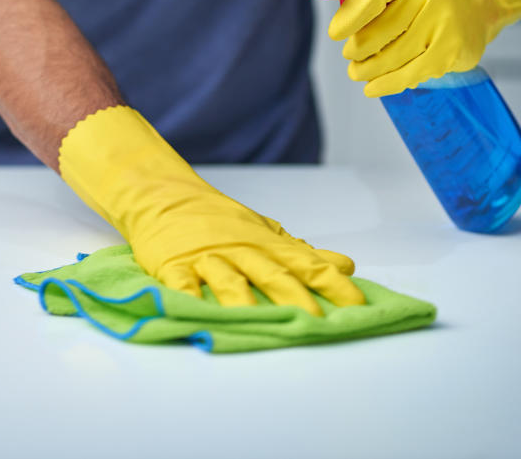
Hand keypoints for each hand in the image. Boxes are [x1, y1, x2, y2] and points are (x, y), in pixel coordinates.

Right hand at [58, 106, 364, 315]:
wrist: (163, 196)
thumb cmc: (217, 220)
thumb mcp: (264, 232)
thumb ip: (304, 253)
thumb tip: (345, 266)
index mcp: (265, 243)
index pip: (306, 264)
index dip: (332, 284)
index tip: (356, 305)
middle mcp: (240, 249)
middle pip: (271, 274)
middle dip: (295, 298)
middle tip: (315, 322)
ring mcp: (206, 257)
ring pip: (229, 280)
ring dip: (246, 302)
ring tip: (261, 323)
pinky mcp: (173, 266)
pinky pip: (182, 284)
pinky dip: (189, 299)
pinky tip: (197, 314)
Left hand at [327, 0, 520, 96]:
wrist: (471, 7)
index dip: (351, 16)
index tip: (335, 34)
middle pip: (381, 31)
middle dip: (358, 48)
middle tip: (351, 53)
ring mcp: (446, 21)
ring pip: (393, 56)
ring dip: (368, 69)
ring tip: (358, 71)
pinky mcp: (453, 50)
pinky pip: (411, 74)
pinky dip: (387, 84)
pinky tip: (373, 87)